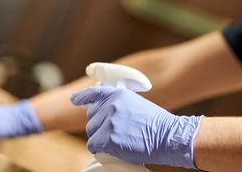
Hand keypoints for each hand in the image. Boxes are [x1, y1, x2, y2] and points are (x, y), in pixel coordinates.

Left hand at [71, 86, 201, 168]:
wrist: (167, 136)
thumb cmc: (155, 123)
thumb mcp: (135, 104)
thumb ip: (118, 104)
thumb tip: (103, 112)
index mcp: (118, 94)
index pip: (94, 93)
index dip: (82, 97)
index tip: (74, 100)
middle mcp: (111, 105)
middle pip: (91, 118)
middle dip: (100, 126)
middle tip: (117, 132)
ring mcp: (109, 121)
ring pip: (91, 133)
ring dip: (101, 138)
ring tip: (119, 139)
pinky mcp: (108, 137)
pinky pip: (93, 145)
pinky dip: (100, 149)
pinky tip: (113, 148)